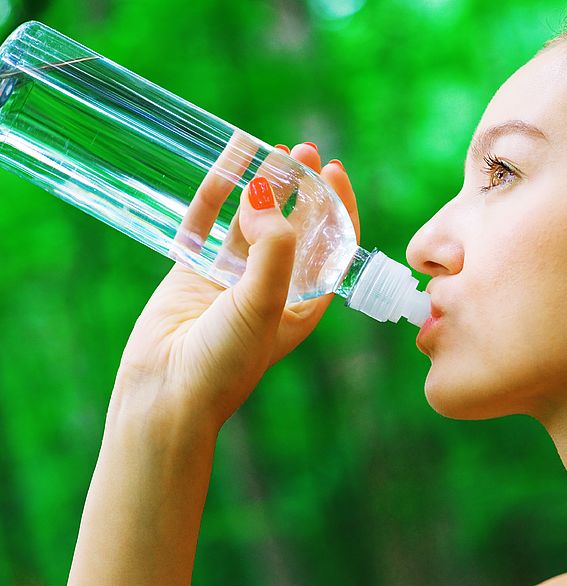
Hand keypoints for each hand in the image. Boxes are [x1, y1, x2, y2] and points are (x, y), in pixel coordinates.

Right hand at [112, 140, 359, 433]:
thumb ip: (272, 250)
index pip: (333, 246)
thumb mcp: (263, 305)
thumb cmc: (225, 362)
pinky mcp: (195, 271)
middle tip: (304, 151)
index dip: (338, 207)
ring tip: (269, 150)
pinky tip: (227, 165)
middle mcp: (273, 288)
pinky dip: (217, 194)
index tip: (333, 171)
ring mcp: (233, 278)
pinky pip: (209, 224)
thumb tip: (267, 194)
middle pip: (295, 226)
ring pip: (252, 219)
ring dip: (263, 185)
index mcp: (305, 303)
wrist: (166, 394)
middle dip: (302, 188)